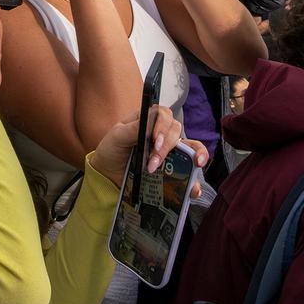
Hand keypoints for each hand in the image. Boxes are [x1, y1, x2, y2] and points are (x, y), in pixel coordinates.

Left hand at [89, 105, 207, 187]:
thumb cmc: (112, 150)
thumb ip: (133, 129)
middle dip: (168, 145)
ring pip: (190, 147)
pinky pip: (189, 172)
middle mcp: (162, 133)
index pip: (164, 115)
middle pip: (176, 130)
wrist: (108, 175)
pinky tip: (193, 188)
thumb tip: (149, 120)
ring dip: (194, 155)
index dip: (163, 126)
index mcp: (148, 120)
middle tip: (154, 161)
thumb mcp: (117, 137)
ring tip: (196, 165)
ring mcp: (169, 151)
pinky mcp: (173, 169)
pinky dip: (195, 179)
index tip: (155, 140)